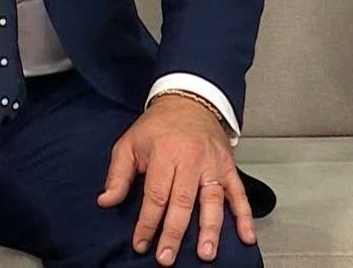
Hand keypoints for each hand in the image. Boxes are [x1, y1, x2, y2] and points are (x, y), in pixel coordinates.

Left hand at [98, 94, 254, 264]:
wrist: (190, 101)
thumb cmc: (157, 127)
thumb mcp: (129, 143)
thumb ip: (118, 174)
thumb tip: (105, 202)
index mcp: (165, 154)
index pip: (156, 195)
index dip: (147, 222)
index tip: (140, 243)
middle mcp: (191, 160)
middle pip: (183, 202)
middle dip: (174, 233)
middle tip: (166, 258)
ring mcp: (213, 164)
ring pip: (212, 201)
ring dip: (210, 229)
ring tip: (206, 253)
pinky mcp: (228, 167)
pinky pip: (238, 193)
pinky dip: (245, 215)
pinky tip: (246, 236)